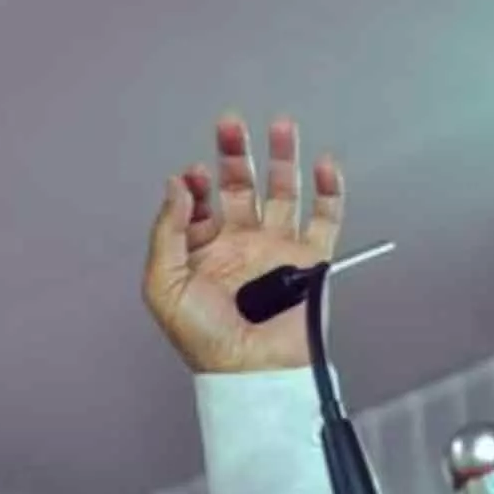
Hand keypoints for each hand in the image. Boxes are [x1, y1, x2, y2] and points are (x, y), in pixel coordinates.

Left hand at [143, 115, 345, 372]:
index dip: (196, 184)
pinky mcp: (311, 260)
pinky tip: (323, 164)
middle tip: (230, 124)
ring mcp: (277, 250)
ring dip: (282, 159)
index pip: (200, 204)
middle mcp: (241, 246)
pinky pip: (326, 218)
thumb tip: (175, 186)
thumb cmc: (205, 339)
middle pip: (240, 187)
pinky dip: (329, 190)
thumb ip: (167, 232)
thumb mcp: (164, 285)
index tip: (194, 174)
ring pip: (284, 192)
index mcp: (204, 252)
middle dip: (235, 154)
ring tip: (281, 125)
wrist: (251, 369)